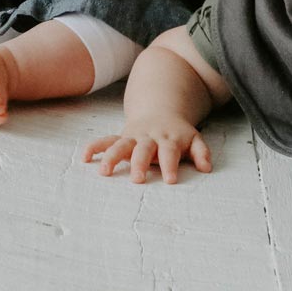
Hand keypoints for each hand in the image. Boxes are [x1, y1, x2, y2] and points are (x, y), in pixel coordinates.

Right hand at [83, 120, 212, 183]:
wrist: (161, 110)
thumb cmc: (178, 133)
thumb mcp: (193, 139)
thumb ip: (201, 152)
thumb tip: (207, 168)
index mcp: (168, 138)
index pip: (170, 152)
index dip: (170, 165)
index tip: (170, 180)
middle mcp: (149, 137)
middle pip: (144, 149)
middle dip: (140, 163)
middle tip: (138, 179)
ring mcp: (133, 136)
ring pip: (121, 145)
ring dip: (112, 157)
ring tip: (104, 172)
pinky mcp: (121, 137)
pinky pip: (105, 140)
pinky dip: (94, 147)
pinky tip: (84, 157)